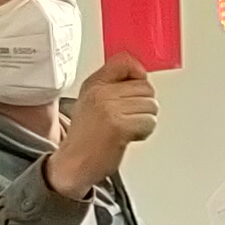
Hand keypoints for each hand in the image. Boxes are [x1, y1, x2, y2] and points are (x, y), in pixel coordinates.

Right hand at [46, 56, 162, 194]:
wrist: (73, 164)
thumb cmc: (86, 136)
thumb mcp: (92, 101)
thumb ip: (113, 84)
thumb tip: (140, 73)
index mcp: (94, 84)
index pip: (124, 61)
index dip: (138, 74)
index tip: (136, 86)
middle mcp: (101, 93)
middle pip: (146, 87)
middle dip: (144, 104)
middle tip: (129, 116)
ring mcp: (110, 109)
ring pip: (151, 105)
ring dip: (145, 119)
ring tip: (127, 127)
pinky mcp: (120, 126)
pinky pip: (149, 122)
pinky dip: (144, 131)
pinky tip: (129, 136)